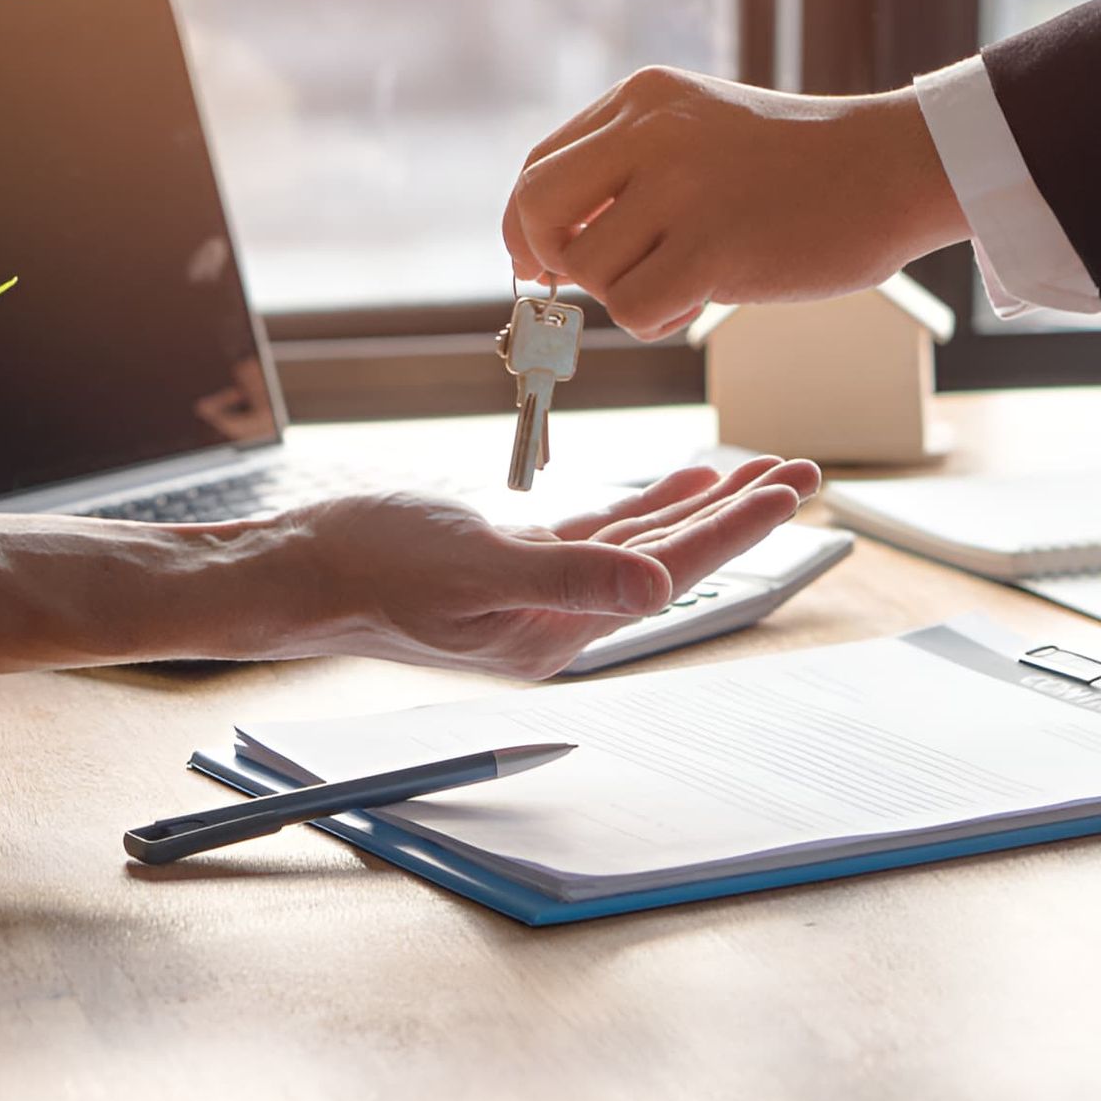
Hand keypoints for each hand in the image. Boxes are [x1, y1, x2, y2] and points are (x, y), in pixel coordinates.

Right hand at [281, 456, 821, 677]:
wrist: (300, 571)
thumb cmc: (372, 568)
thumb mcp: (474, 569)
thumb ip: (570, 575)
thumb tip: (660, 586)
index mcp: (561, 628)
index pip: (672, 570)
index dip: (736, 527)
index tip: (791, 489)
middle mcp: (560, 616)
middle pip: (672, 557)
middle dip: (738, 513)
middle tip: (801, 472)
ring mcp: (539, 592)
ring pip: (642, 543)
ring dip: (699, 507)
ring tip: (756, 474)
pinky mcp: (513, 564)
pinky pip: (599, 534)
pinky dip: (643, 507)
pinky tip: (677, 483)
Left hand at [501, 66, 966, 338]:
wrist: (892, 168)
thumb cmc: (799, 167)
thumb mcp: (700, 133)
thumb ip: (626, 170)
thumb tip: (545, 250)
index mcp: (643, 99)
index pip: (538, 166)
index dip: (528, 225)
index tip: (545, 260)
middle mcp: (651, 133)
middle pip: (535, 209)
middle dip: (548, 258)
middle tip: (589, 281)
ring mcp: (681, 187)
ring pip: (587, 269)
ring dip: (625, 294)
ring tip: (686, 279)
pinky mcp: (714, 246)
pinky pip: (633, 309)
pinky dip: (656, 322)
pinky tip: (701, 299)